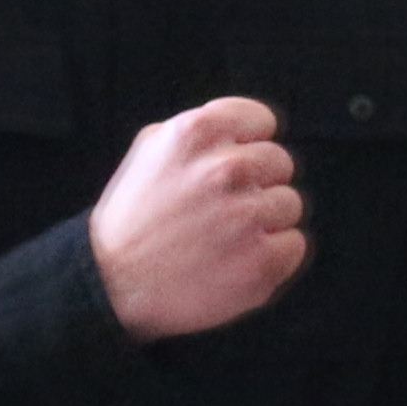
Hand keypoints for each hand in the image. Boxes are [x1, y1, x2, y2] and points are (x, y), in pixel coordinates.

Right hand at [90, 98, 305, 339]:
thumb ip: (200, 131)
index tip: (232, 165)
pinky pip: (294, 244)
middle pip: (280, 163)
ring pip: (290, 204)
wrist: (112, 285)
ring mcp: (247, 216)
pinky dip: (273, 254)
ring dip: (265, 220)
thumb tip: (243, 128)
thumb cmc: (132, 217)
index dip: (249, 144)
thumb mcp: (150, 150)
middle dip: (257, 183)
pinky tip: (237, 260)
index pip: (262, 120)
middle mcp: (226, 169)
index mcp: (198, 132)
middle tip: (222, 208)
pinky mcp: (262, 261)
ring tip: (225, 237)